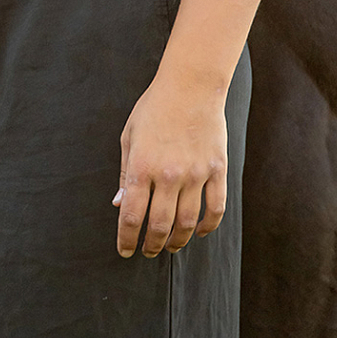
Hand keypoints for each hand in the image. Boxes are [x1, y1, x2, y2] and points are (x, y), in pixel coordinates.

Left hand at [113, 75, 227, 256]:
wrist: (191, 85)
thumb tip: (119, 204)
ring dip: (178, 241)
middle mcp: (168, 174)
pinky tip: (200, 233)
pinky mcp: (217, 169)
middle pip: (159, 226)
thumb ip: (125, 173)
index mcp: (142, 166)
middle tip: (148, 252)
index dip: (126, 239)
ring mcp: (195, 174)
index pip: (131, 216)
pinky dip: (209, 226)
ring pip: (187, 223)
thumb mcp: (130, 136)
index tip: (125, 251)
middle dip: (152, 245)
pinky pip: (215, 208)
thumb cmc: (154, 108)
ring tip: (171, 246)